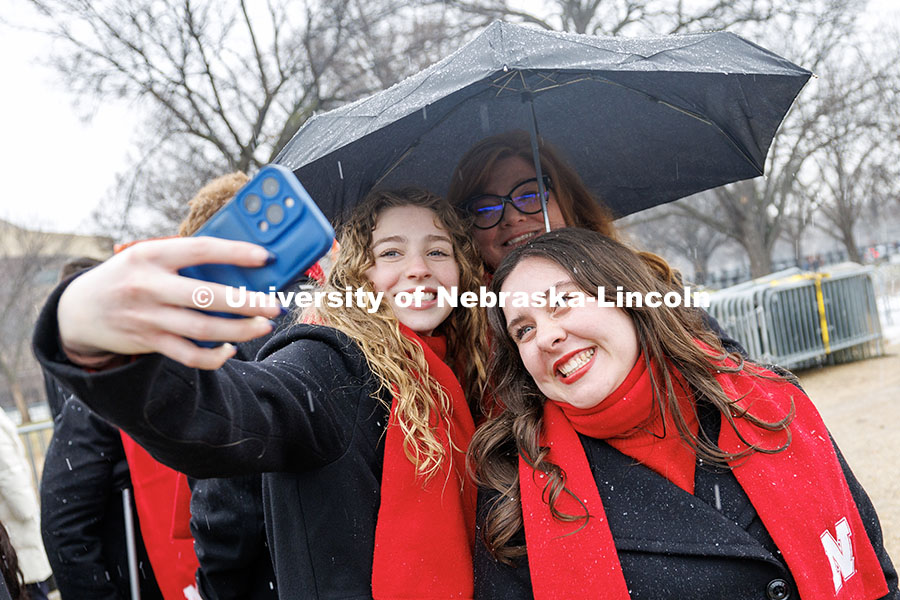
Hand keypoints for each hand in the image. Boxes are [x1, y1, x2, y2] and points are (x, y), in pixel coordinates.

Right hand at [57, 237, 282, 368]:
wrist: (79, 310)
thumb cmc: (128, 276)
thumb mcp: (147, 256)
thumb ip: (184, 259)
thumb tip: (240, 266)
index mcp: (150, 255)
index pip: (200, 250)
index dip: (236, 253)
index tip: (266, 257)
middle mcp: (148, 286)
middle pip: (207, 296)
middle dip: (247, 302)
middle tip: (274, 305)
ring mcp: (148, 318)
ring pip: (203, 329)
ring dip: (240, 330)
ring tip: (264, 325)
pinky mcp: (149, 342)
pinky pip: (189, 355)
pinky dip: (214, 356)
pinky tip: (230, 348)